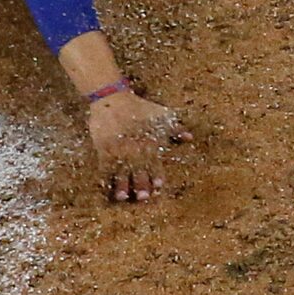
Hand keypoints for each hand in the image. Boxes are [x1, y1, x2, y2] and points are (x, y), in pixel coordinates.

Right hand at [84, 87, 188, 202]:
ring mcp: (117, 149)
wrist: (113, 98)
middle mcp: (133, 147)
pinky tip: (106, 188)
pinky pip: (104, 166)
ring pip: (120, 170)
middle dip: (140, 183)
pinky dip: (105, 177)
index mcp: (148, 140)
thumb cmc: (139, 108)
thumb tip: (190, 137)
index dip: (157, 174)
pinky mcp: (103, 148)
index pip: (154, 161)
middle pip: (138, 168)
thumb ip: (175, 128)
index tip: (159, 185)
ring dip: (122, 184)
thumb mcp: (160, 115)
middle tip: (143, 197)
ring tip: (123, 197)